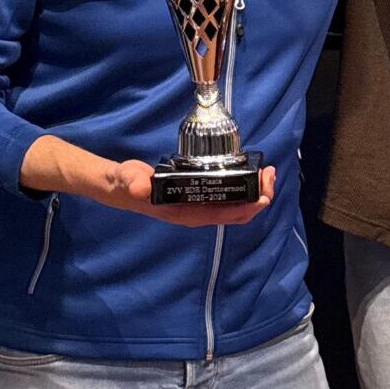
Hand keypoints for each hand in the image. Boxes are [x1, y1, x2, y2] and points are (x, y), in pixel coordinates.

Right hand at [100, 160, 278, 226]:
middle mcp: (199, 214)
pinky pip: (230, 198)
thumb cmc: (127, 184)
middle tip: (270, 174)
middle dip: (259, 196)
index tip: (264, 190)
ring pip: (237, 206)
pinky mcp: (200, 198)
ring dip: (255, 192)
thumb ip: (134, 182)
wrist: (119, 188)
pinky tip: (250, 174)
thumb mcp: (129, 180)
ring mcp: (201, 208)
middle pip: (239, 212)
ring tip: (266, 173)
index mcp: (188, 214)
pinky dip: (244, 188)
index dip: (249, 205)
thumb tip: (139, 186)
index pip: (227, 215)